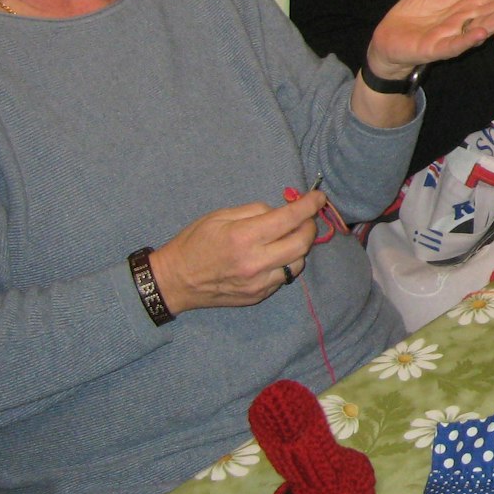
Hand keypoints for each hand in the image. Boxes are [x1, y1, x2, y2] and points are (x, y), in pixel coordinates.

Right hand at [150, 191, 328, 313]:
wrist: (175, 280)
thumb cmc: (194, 243)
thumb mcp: (219, 216)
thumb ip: (254, 211)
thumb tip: (281, 210)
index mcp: (243, 236)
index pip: (289, 219)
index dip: (309, 205)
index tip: (318, 197)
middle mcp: (255, 262)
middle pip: (302, 243)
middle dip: (309, 226)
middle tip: (304, 218)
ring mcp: (259, 282)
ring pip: (298, 262)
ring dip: (298, 247)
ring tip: (284, 238)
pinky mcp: (259, 295)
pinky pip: (285, 276)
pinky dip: (285, 263)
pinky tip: (272, 256)